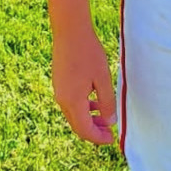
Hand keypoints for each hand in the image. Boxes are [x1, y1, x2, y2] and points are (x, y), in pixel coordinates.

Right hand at [51, 25, 117, 146]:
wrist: (70, 31)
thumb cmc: (89, 53)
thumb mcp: (103, 79)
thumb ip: (107, 102)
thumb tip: (110, 121)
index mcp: (73, 101)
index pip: (85, 130)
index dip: (99, 138)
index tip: (112, 139)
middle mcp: (62, 99)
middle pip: (77, 125)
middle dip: (94, 131)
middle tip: (110, 131)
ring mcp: (58, 91)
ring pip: (73, 115)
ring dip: (89, 119)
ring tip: (106, 116)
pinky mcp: (59, 83)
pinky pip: (70, 103)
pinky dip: (83, 108)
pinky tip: (95, 101)